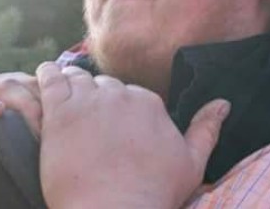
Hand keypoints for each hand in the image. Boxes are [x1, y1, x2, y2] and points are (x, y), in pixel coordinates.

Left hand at [37, 62, 229, 208]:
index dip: (119, 108)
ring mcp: (90, 102)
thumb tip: (224, 103)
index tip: (110, 125)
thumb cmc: (152, 193)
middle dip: (96, 98)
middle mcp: (122, 95)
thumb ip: (207, 128)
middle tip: (85, 118)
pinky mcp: (61, 112)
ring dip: (71, 85)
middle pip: (105, 85)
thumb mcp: (192, 163)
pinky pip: (51, 79)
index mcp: (151, 103)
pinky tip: (45, 75)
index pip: (130, 93)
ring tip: (64, 98)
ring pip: (78, 78)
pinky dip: (47, 75)